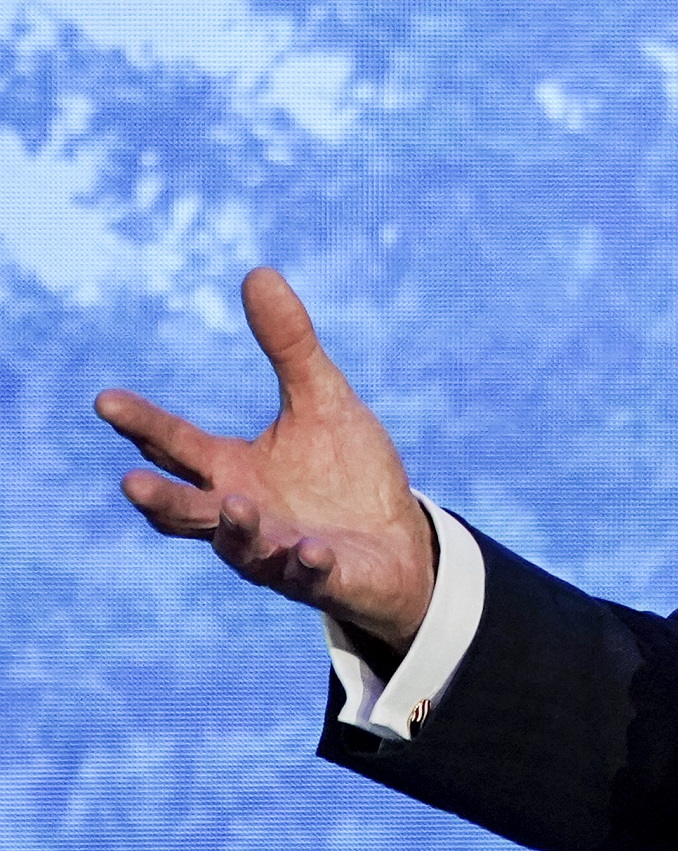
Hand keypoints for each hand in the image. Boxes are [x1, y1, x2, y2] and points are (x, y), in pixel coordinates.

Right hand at [96, 268, 436, 654]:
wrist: (397, 541)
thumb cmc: (346, 473)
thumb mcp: (322, 400)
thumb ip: (289, 345)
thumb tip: (257, 272)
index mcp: (232, 470)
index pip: (175, 445)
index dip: (141, 423)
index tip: (106, 400)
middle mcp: (241, 514)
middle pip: (185, 509)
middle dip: (160, 498)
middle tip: (132, 482)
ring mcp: (277, 553)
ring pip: (240, 547)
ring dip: (236, 527)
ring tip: (236, 503)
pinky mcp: (320, 578)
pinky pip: (307, 574)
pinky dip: (306, 562)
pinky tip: (312, 547)